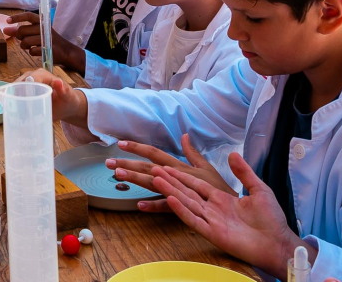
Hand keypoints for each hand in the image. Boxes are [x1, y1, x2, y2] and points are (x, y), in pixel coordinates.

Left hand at [4, 12, 84, 73]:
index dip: (17, 17)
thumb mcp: (36, 32)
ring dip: (24, 46)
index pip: (28, 15)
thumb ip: (21, 30)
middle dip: (19, 36)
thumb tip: (5, 29)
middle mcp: (44, 28)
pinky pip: (32, 51)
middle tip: (23, 39)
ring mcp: (47, 39)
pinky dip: (32, 52)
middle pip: (23, 30)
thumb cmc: (48, 40)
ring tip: (29, 46)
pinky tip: (37, 51)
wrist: (66, 51)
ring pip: (26, 41)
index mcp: (42, 22)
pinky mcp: (48, 49)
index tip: (7, 21)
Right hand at [14, 67, 87, 121]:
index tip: (25, 100)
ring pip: (15, 88)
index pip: (31, 78)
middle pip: (20, 82)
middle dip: (16, 93)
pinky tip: (15, 110)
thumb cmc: (68, 99)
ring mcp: (27, 85)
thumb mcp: (68, 96)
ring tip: (15, 109)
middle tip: (18, 107)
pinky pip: (15, 94)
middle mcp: (33, 77)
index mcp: (43, 75)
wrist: (66, 107)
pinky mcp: (24, 92)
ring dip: (13, 97)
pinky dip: (13, 100)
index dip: (26, 87)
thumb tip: (58, 81)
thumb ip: (64, 90)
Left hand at [106, 135, 234, 212]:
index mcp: (180, 166)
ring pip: (154, 184)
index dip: (138, 147)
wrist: (233, 206)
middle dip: (128, 163)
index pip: (155, 153)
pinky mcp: (184, 207)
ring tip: (117, 176)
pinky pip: (166, 207)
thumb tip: (184, 135)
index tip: (120, 143)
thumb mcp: (206, 166)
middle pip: (149, 168)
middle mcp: (177, 176)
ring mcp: (179, 191)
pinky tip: (139, 205)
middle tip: (108, 162)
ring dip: (136, 179)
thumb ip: (192, 152)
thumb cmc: (218, 186)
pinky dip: (154, 206)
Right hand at [152, 152, 312, 278]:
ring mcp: (211, 221)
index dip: (181, 175)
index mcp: (221, 198)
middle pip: (186, 191)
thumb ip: (244, 172)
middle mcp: (212, 208)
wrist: (278, 243)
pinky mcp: (212, 232)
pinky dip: (182, 210)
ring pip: (186, 203)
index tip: (166, 167)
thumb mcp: (259, 189)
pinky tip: (171, 200)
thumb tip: (233, 153)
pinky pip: (194, 220)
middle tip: (154, 170)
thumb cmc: (271, 219)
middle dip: (170, 181)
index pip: (196, 184)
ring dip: (171, 191)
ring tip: (156, 180)